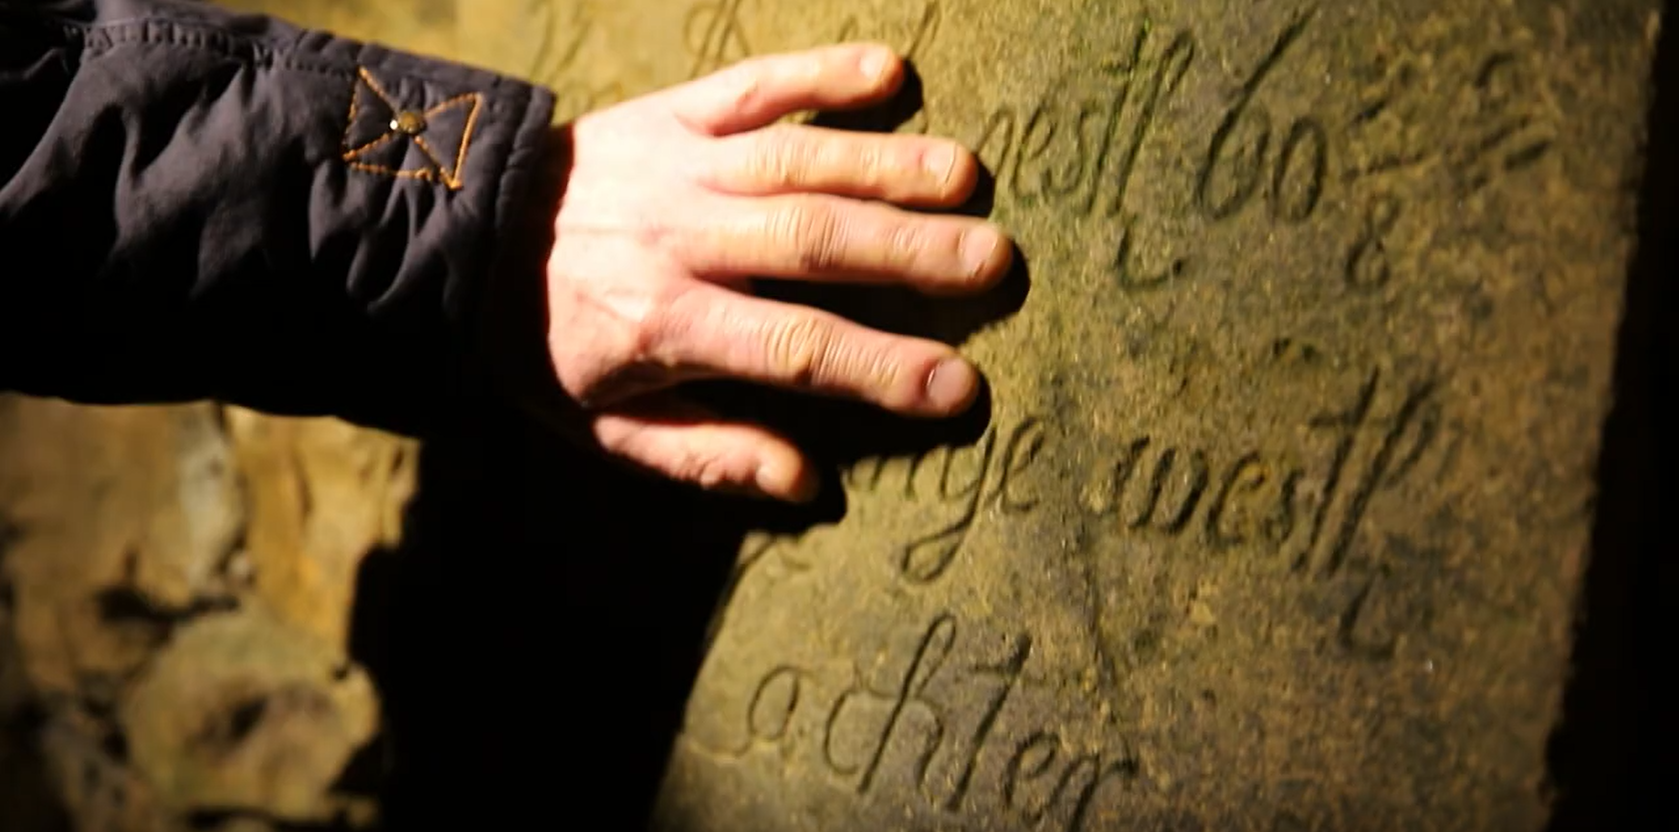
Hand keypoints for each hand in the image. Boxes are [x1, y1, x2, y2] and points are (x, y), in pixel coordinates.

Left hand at [528, 43, 1010, 501]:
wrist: (463, 233)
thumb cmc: (549, 343)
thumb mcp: (606, 425)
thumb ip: (707, 453)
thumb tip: (808, 484)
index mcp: (665, 324)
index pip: (791, 348)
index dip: (879, 369)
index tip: (960, 388)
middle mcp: (680, 237)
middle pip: (810, 242)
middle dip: (909, 254)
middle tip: (997, 264)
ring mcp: (681, 164)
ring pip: (797, 160)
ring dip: (886, 165)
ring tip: (969, 179)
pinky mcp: (676, 110)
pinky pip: (755, 84)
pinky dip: (821, 74)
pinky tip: (892, 73)